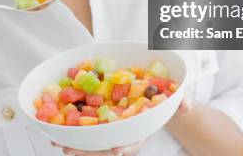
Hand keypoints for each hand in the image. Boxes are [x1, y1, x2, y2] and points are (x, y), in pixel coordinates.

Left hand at [50, 96, 193, 155]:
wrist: (159, 93)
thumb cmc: (168, 96)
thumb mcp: (179, 96)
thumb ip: (183, 100)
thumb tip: (186, 106)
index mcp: (143, 127)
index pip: (135, 141)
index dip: (126, 147)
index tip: (117, 151)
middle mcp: (126, 130)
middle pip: (107, 145)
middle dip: (89, 151)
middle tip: (71, 152)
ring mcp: (114, 126)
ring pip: (93, 139)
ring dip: (75, 142)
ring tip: (58, 142)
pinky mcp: (103, 118)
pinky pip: (86, 124)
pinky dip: (72, 126)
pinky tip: (56, 127)